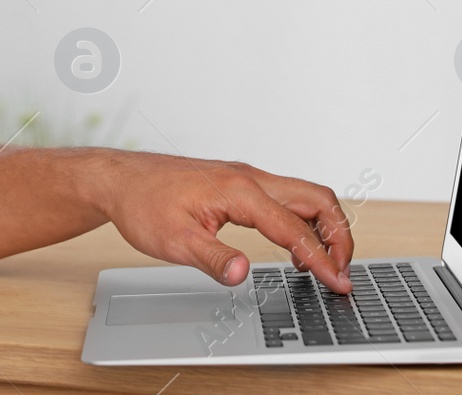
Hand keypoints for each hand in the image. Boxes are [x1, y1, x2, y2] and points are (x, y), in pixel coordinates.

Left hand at [101, 152, 353, 293]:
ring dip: (323, 226)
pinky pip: (286, 197)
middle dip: (339, 235)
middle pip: (317, 199)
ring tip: (323, 264)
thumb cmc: (143, 204)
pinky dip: (303, 220)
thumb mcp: (173, 241)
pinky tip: (294, 247)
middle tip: (341, 271)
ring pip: (305, 194)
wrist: (121, 180)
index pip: (294, 228)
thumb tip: (242, 273)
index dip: (322, 259)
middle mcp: (249, 178)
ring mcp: (246, 177)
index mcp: (238, 190)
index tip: (338, 283)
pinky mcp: (240, 182)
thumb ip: (212, 258)